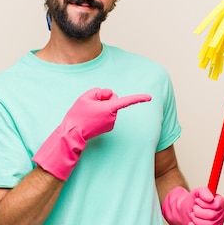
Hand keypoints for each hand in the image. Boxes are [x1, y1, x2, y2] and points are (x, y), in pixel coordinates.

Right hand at [32, 88, 150, 179]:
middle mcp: (113, 117)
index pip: (127, 101)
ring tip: (90, 113)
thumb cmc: (78, 114)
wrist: (73, 133)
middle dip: (106, 98)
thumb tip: (109, 94)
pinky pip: (107, 115)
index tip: (150, 97)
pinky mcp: (108, 127)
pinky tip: (91, 118)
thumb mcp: (86, 96)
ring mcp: (111, 123)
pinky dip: (101, 113)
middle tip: (92, 103)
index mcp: (110, 108)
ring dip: (102, 107)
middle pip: (114, 100)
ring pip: (110, 108)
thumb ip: (100, 91)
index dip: (139, 98)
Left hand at [162, 186, 223, 224]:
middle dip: (198, 212)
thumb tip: (210, 199)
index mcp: (220, 201)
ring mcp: (219, 222)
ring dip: (196, 220)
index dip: (204, 204)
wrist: (186, 210)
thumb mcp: (197, 192)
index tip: (197, 201)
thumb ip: (204, 192)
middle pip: (212, 215)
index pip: (216, 205)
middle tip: (194, 208)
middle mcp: (222, 212)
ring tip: (193, 215)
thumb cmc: (193, 201)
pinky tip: (192, 223)